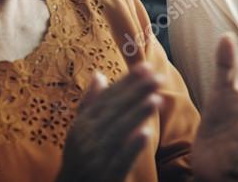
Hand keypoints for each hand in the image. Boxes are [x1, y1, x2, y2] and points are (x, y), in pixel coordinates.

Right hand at [57, 65, 162, 181]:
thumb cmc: (79, 156)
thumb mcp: (80, 129)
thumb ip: (90, 103)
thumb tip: (98, 74)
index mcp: (83, 125)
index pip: (106, 99)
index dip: (126, 82)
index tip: (146, 66)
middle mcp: (87, 139)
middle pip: (114, 112)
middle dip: (136, 93)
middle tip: (158, 77)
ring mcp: (96, 158)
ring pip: (118, 133)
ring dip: (136, 115)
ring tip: (156, 98)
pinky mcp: (106, 176)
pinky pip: (120, 161)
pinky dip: (132, 147)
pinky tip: (146, 133)